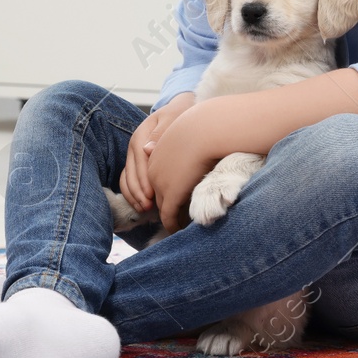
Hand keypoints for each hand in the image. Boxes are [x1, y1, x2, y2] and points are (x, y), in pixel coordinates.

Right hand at [121, 93, 193, 213]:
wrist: (179, 111)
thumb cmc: (179, 116)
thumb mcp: (173, 118)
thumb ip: (162, 132)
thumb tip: (148, 149)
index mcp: (141, 135)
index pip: (139, 160)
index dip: (144, 179)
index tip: (152, 195)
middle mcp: (134, 146)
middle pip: (130, 172)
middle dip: (138, 191)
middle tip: (149, 207)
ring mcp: (134, 155)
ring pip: (126, 178)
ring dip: (133, 195)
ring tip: (145, 209)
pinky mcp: (137, 163)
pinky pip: (128, 180)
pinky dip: (132, 194)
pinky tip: (142, 205)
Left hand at [147, 100, 225, 232]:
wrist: (206, 129)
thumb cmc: (201, 127)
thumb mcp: (181, 134)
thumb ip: (172, 146)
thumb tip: (151, 150)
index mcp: (153, 154)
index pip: (156, 179)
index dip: (166, 190)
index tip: (175, 199)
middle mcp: (152, 170)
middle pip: (156, 194)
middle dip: (166, 206)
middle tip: (177, 216)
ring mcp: (160, 183)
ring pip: (162, 207)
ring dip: (170, 217)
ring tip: (180, 225)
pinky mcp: (171, 194)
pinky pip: (168, 216)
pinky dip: (172, 225)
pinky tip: (179, 230)